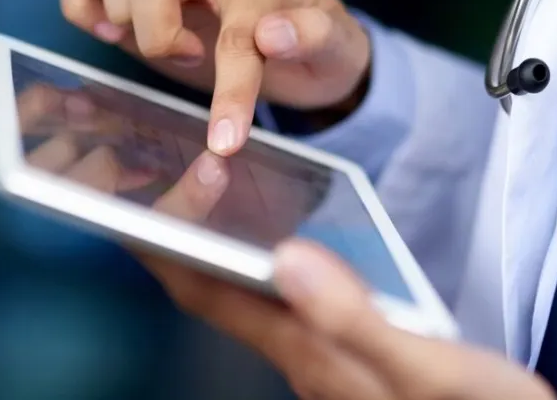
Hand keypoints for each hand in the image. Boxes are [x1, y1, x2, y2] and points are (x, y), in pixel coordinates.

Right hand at [59, 0, 371, 155]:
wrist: (307, 42)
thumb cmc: (317, 46)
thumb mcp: (337, 48)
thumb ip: (314, 35)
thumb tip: (272, 34)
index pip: (235, 29)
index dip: (230, 89)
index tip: (226, 141)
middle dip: (158, 33)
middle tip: (190, 62)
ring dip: (120, 7)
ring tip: (146, 44)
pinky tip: (108, 33)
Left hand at [144, 238, 556, 399]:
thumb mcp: (427, 367)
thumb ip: (355, 319)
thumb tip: (287, 258)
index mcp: (311, 353)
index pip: (213, 293)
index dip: (167, 247)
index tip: (129, 204)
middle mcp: (305, 359)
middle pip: (220, 296)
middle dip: (181, 243)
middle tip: (157, 189)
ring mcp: (324, 363)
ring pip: (249, 302)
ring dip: (217, 254)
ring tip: (203, 207)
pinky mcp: (348, 360)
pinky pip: (283, 307)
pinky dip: (263, 267)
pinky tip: (278, 250)